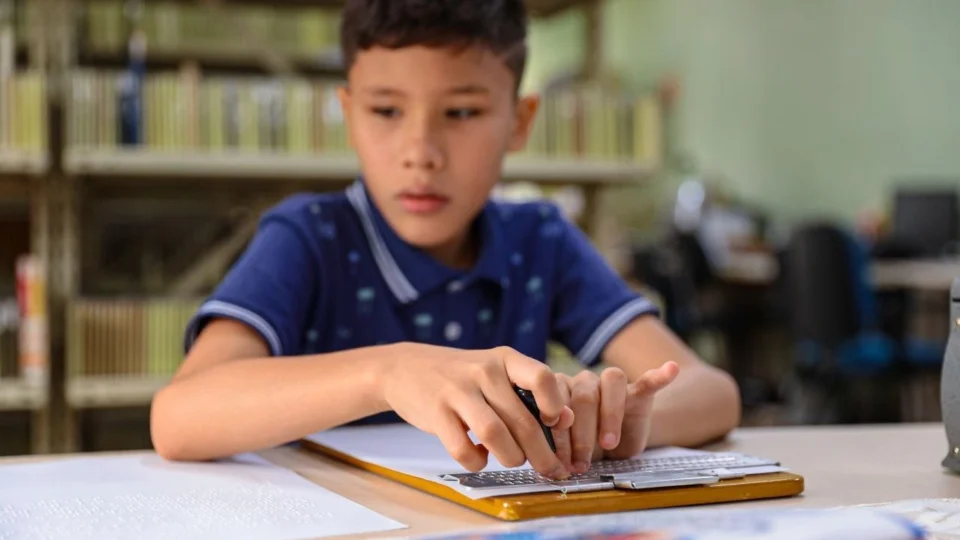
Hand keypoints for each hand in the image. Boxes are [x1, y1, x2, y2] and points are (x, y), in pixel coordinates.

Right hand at [380, 343, 574, 478]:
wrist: (406, 368)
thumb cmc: (464, 377)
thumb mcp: (497, 372)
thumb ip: (530, 392)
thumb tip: (568, 420)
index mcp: (505, 359)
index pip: (542, 377)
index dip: (555, 405)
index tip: (554, 424)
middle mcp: (483, 371)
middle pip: (523, 419)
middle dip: (543, 454)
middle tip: (550, 470)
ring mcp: (457, 391)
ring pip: (496, 435)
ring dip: (511, 458)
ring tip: (512, 461)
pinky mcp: (436, 413)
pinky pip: (463, 449)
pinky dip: (477, 462)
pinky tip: (480, 457)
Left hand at [551, 362, 678, 473]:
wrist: (617, 446)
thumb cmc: (585, 446)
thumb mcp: (568, 449)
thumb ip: (557, 445)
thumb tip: (545, 458)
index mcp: (560, 391)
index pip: (558, 402)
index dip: (559, 432)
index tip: (561, 459)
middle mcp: (583, 381)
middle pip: (583, 395)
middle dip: (582, 433)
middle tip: (581, 462)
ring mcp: (611, 385)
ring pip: (611, 384)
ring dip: (610, 415)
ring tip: (609, 443)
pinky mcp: (638, 392)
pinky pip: (647, 380)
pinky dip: (659, 375)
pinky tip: (670, 369)